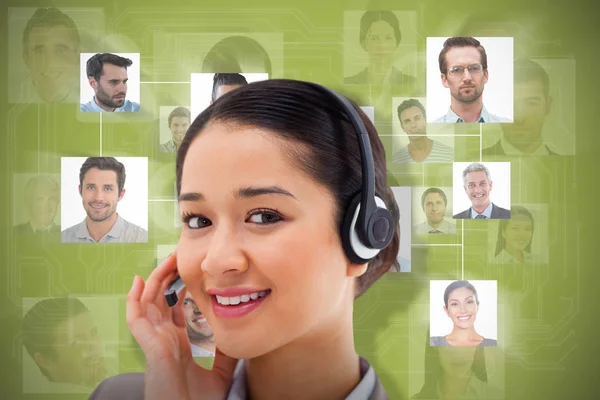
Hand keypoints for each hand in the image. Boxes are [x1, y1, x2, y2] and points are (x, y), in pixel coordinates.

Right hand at [127, 254, 237, 399]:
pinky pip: (136, 319)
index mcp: (184, 339)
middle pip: (164, 298)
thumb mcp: (224, 362)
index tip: (195, 268)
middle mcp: (168, 336)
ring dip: (156, 278)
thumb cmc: (204, 395)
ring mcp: (157, 339)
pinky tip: (137, 281)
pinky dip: (133, 299)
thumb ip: (228, 341)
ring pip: (150, 301)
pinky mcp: (150, 345)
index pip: (180, 306)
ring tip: (167, 260)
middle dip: (170, 276)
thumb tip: (238, 320)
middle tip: (180, 256)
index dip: (184, 286)